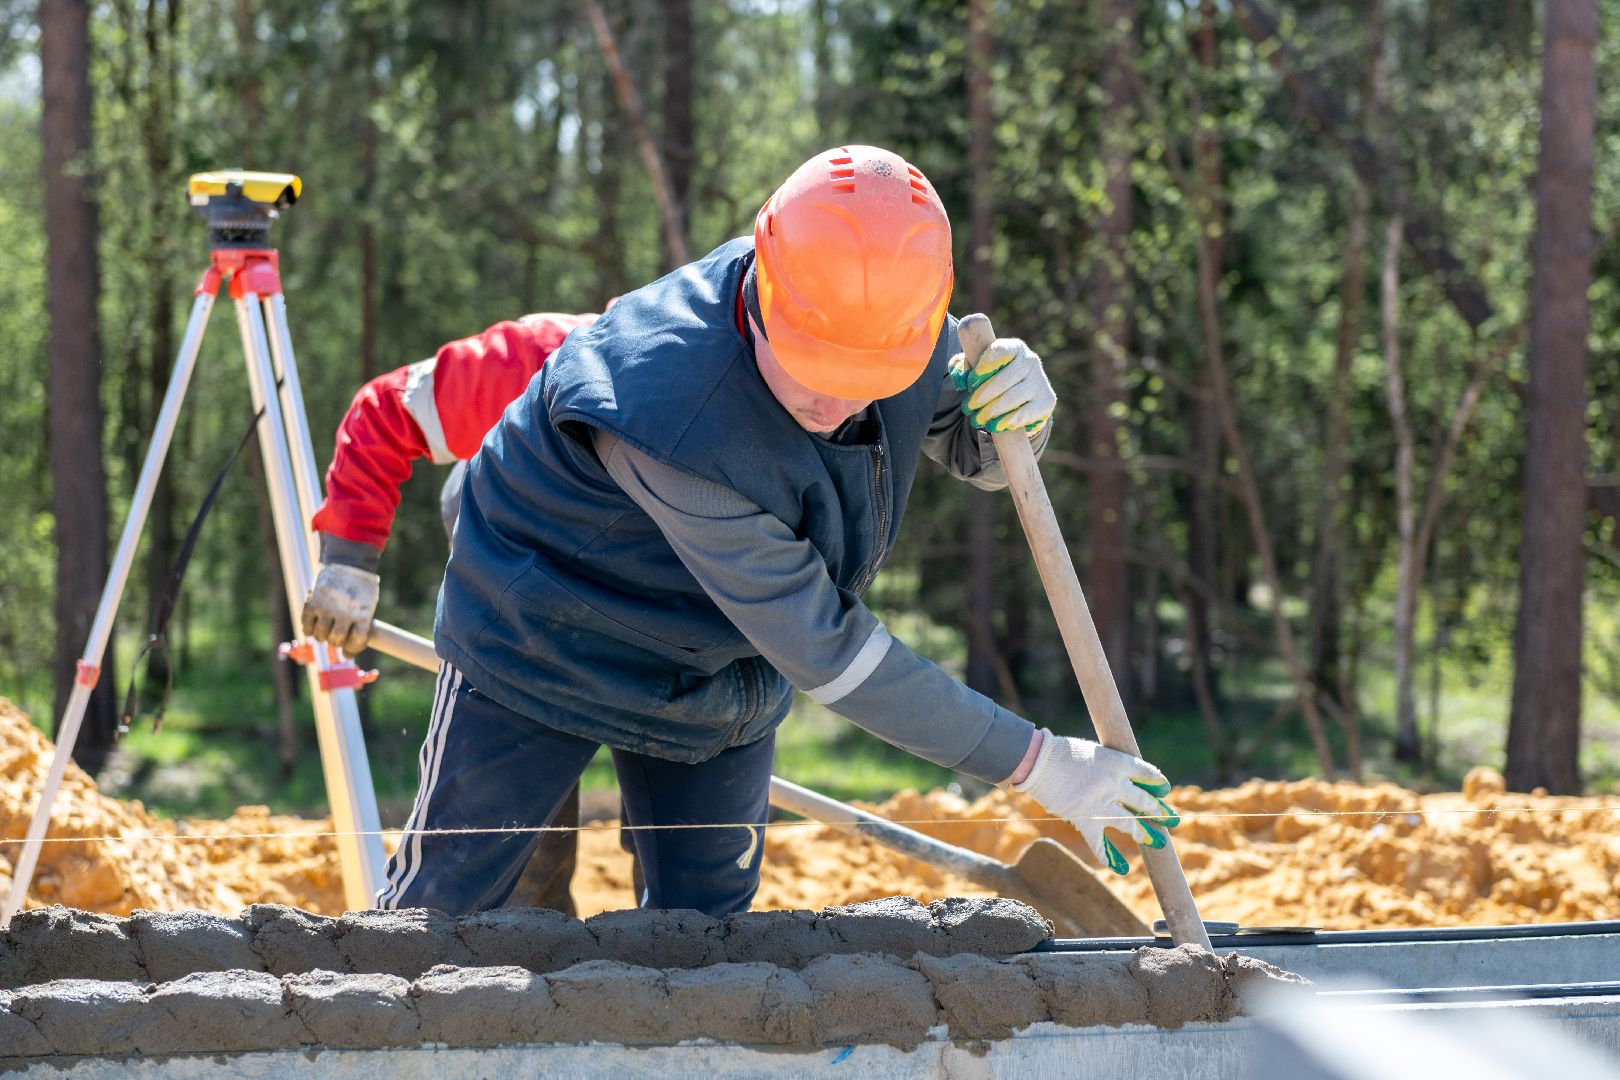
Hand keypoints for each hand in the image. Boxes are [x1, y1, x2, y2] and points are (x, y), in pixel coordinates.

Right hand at [301, 562, 379, 655]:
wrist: (349, 562)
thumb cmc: (361, 587)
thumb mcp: (368, 605)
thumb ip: (360, 624)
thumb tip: (349, 649)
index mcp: (363, 614)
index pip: (357, 641)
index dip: (352, 650)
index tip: (346, 652)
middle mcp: (345, 613)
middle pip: (336, 640)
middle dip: (335, 642)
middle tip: (334, 639)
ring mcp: (328, 607)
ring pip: (320, 635)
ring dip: (321, 637)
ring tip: (324, 632)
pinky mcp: (313, 602)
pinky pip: (306, 624)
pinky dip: (308, 630)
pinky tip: (312, 628)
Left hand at [948, 332, 1055, 434]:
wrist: (1022, 396)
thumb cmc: (994, 377)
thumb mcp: (977, 367)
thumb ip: (963, 366)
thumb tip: (961, 378)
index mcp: (1014, 348)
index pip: (998, 352)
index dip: (982, 368)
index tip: (970, 383)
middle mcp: (1030, 361)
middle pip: (1003, 380)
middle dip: (981, 396)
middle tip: (967, 408)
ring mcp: (1040, 381)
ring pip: (1012, 398)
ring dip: (991, 411)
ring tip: (977, 420)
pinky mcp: (1046, 401)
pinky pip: (1025, 413)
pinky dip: (1007, 421)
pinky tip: (995, 426)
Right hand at [1013, 730, 1178, 874]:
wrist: (1038, 761)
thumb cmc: (1062, 752)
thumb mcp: (1094, 753)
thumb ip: (1110, 767)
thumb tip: (1125, 783)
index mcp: (1118, 763)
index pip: (1147, 774)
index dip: (1157, 782)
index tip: (1164, 790)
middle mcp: (1114, 785)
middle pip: (1144, 801)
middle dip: (1159, 812)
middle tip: (1173, 820)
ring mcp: (1100, 804)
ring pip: (1129, 823)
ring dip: (1143, 833)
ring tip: (1158, 841)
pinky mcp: (1085, 820)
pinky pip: (1100, 843)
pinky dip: (1109, 856)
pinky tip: (1121, 868)